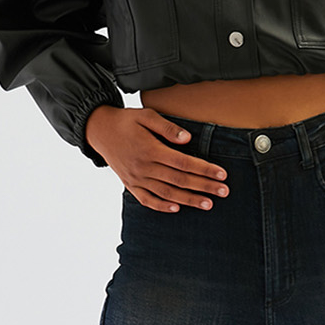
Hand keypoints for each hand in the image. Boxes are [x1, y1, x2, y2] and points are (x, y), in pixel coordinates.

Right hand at [86, 105, 230, 212]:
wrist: (99, 131)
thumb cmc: (126, 121)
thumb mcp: (146, 115)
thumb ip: (167, 127)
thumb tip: (188, 139)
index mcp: (150, 149)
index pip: (183, 163)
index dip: (204, 169)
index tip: (222, 174)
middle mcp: (144, 167)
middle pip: (179, 180)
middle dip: (204, 187)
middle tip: (224, 191)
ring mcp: (136, 178)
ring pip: (167, 193)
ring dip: (189, 200)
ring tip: (208, 204)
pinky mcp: (130, 184)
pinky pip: (147, 200)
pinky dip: (161, 206)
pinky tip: (177, 209)